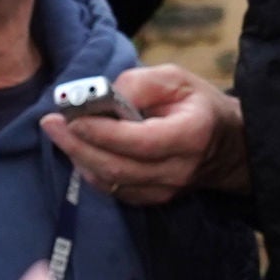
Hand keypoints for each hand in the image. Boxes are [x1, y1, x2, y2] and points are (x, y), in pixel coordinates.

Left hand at [40, 66, 246, 201]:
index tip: (72, 116)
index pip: (139, 141)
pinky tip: (78, 150)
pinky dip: (90, 171)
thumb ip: (139, 84)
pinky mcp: (153, 200)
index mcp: (190, 135)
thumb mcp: (176, 79)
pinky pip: (113, 191)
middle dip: (77, 146)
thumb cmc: (198, 105)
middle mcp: (177, 170)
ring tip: (59, 133)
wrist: (228, 146)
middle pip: (118, 167)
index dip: (101, 131)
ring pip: (111, 183)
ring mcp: (165, 190)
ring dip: (79, 158)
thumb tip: (101, 97)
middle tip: (51, 124)